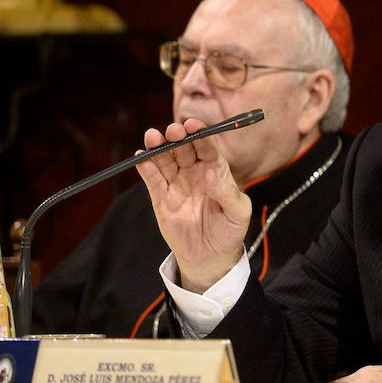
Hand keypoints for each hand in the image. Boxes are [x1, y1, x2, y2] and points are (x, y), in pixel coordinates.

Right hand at [134, 120, 250, 291]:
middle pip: (183, 150)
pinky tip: (141, 157)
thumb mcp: (238, 212)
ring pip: (165, 161)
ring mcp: (177, 184)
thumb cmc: (230, 231)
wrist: (211, 257)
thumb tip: (210, 174)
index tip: (193, 125)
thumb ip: (227, 192)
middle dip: (178, 138)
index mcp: (216, 170)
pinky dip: (146, 168)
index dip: (200, 135)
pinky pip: (152, 180)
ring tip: (152, 136)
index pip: (207, 147)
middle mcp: (195, 173)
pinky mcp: (161, 199)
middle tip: (173, 131)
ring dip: (159, 148)